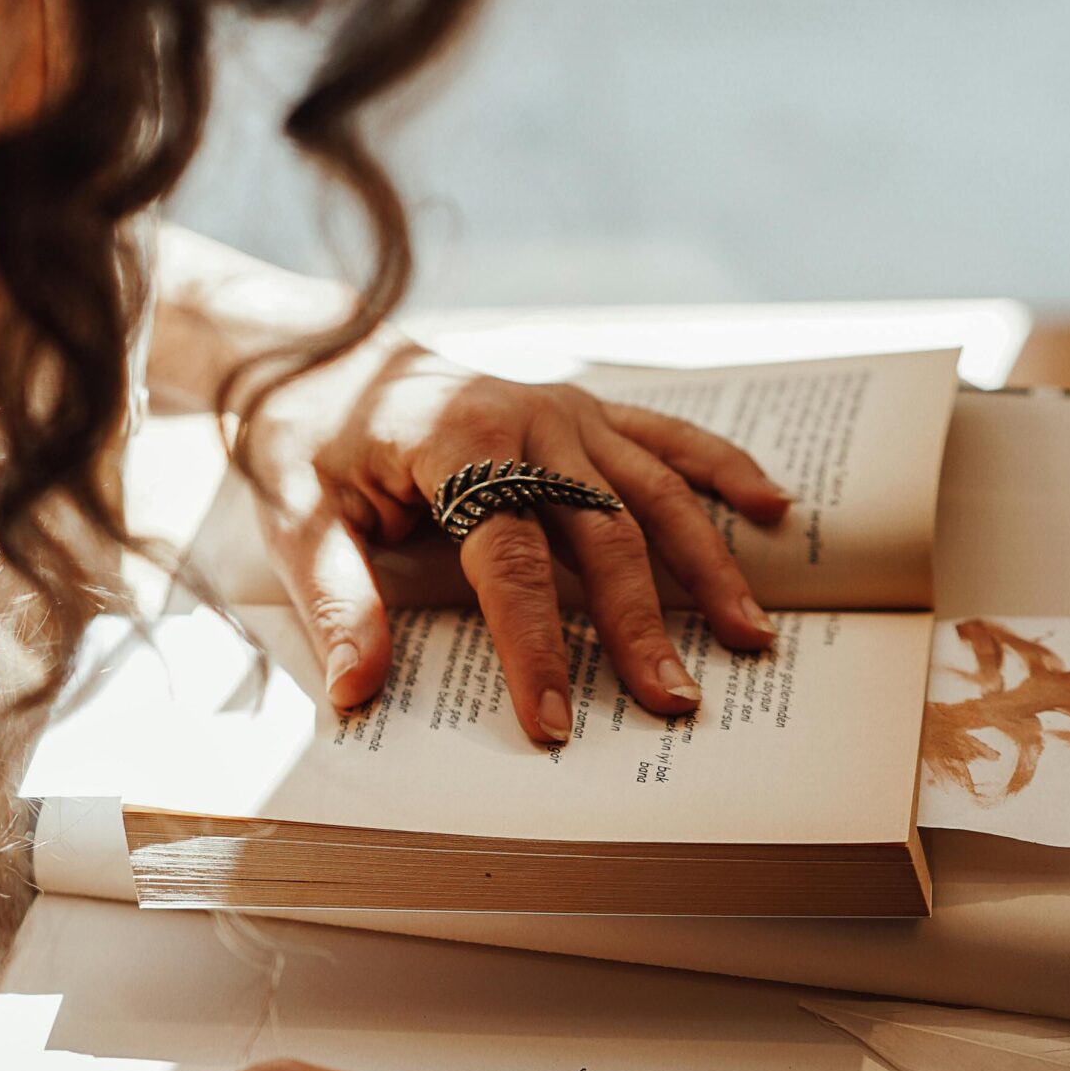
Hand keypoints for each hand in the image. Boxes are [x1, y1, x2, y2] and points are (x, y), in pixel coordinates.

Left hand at [245, 331, 789, 744]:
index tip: (555, 722)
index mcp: (457, 445)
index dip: (536, 649)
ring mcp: (565, 410)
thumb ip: (337, 599)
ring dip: (708, 565)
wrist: (319, 347)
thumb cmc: (306, 439)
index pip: (510, 566)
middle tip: (674, 703)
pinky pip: (666, 437)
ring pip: (654, 493)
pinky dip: (722, 468)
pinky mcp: (582, 409)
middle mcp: (529, 422)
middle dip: (640, 628)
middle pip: (602, 537)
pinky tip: (775, 508)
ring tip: (749, 636)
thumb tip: (356, 691)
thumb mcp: (294, 517)